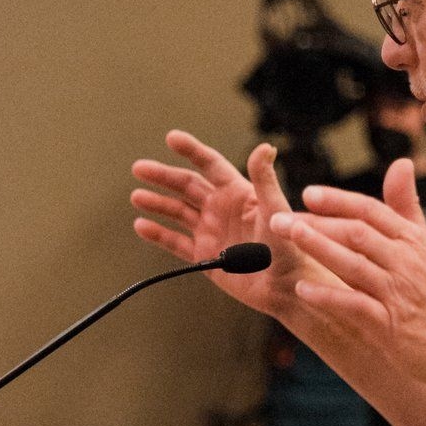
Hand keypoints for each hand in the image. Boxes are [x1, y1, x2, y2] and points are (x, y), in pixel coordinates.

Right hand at [131, 130, 324, 315]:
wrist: (285, 287)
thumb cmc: (289, 248)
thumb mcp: (275, 211)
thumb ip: (265, 180)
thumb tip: (266, 147)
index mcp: (238, 193)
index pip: (210, 166)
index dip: (192, 151)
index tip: (172, 138)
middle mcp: (221, 209)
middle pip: (187, 186)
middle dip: (163, 176)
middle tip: (139, 168)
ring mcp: (211, 232)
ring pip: (177, 212)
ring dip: (157, 203)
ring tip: (136, 196)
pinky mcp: (204, 257)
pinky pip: (176, 242)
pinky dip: (158, 234)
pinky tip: (141, 226)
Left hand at [271, 156, 425, 389]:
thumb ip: (406, 206)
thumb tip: (400, 163)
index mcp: (413, 240)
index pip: (371, 211)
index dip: (338, 201)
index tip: (308, 194)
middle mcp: (406, 261)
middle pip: (356, 233)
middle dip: (315, 223)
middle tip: (279, 217)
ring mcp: (398, 293)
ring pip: (352, 263)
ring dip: (317, 248)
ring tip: (286, 238)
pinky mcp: (390, 325)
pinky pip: (353, 304)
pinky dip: (327, 295)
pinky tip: (302, 288)